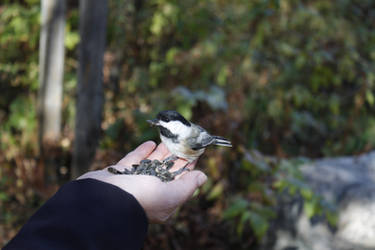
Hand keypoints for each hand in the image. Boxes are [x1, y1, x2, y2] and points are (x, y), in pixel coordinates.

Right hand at [78, 141, 206, 222]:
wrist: (102, 198)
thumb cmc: (139, 198)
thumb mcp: (169, 194)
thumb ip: (187, 186)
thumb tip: (202, 177)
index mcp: (163, 201)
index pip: (180, 181)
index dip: (188, 166)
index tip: (194, 151)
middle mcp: (149, 192)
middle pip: (165, 170)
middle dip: (174, 156)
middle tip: (181, 140)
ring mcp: (133, 182)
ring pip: (150, 164)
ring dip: (159, 151)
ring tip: (167, 139)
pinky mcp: (119, 173)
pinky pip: (133, 160)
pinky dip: (142, 152)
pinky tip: (149, 143)